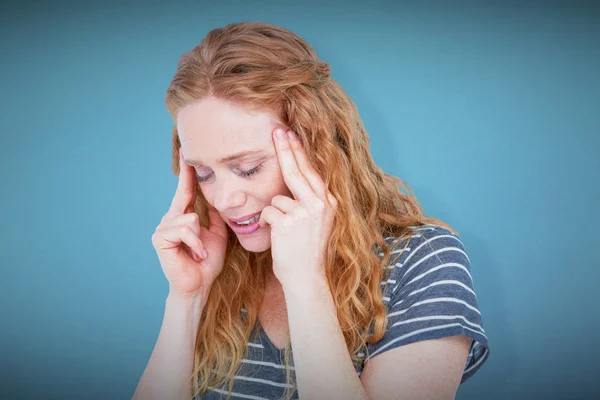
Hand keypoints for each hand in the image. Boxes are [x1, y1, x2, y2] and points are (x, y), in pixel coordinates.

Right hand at [151, 148, 228, 297]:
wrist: (199, 284)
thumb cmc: (207, 261)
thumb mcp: (218, 233)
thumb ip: (216, 214)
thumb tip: (221, 196)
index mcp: (183, 215)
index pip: (185, 189)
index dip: (187, 171)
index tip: (186, 151)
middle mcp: (170, 218)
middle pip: (185, 198)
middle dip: (195, 211)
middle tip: (198, 241)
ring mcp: (162, 228)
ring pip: (190, 218)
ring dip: (200, 239)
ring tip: (199, 253)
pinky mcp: (160, 238)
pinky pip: (184, 229)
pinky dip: (195, 243)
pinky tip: (195, 255)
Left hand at [258, 128, 337, 287]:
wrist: (306, 277)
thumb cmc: (308, 250)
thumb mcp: (317, 222)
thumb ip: (309, 201)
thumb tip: (294, 179)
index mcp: (329, 202)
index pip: (311, 171)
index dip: (299, 151)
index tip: (290, 134)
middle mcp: (320, 204)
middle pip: (296, 170)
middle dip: (285, 148)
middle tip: (276, 130)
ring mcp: (304, 212)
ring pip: (277, 197)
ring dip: (275, 213)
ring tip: (284, 231)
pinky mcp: (288, 222)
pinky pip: (267, 211)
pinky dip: (266, 222)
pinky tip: (275, 235)